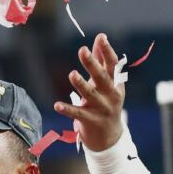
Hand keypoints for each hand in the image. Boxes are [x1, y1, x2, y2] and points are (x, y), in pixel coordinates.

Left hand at [53, 32, 125, 151]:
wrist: (109, 137)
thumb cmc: (106, 103)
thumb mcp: (107, 83)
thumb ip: (102, 60)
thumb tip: (101, 36)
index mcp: (116, 83)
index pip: (113, 65)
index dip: (107, 51)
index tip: (101, 38)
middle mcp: (110, 95)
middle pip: (101, 78)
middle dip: (92, 64)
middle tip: (82, 50)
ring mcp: (101, 109)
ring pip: (90, 94)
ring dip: (81, 84)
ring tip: (72, 74)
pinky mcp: (90, 121)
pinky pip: (77, 114)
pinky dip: (67, 109)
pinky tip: (57, 105)